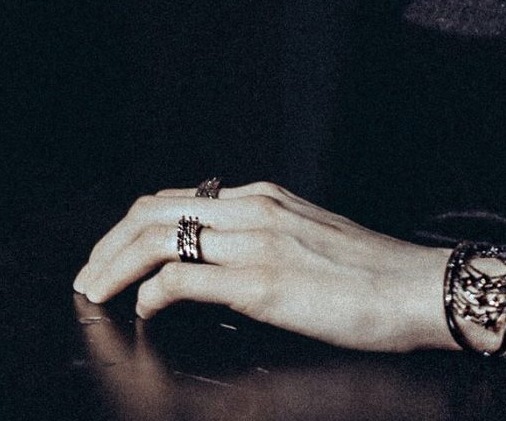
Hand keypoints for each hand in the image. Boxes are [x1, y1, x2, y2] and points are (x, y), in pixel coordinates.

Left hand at [73, 181, 451, 352]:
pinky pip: (185, 277)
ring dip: (116, 266)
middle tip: (86, 277)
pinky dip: (153, 293)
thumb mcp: (305, 234)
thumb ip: (261, 234)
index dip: (130, 227)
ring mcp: (254, 241)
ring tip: (97, 292)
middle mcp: (250, 206)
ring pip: (158, 236)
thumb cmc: (371, 273)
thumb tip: (218, 255)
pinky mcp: (262, 281)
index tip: (109, 254)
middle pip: (152, 210)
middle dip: (108, 244)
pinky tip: (146, 312)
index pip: (174, 198)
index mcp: (259, 194)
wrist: (419, 288)